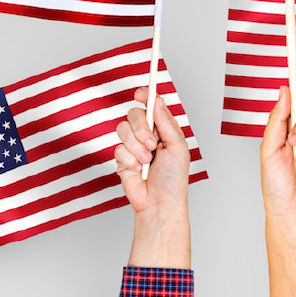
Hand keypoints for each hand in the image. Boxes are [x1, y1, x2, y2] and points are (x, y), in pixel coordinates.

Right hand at [115, 86, 192, 268]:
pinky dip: (129, 159)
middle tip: (152, 144)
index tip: (141, 93)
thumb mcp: (177, 146)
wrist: (160, 202)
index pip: (151, 105)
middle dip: (141, 128)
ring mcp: (132, 146)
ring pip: (122, 129)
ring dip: (136, 147)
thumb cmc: (173, 178)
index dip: (145, 96)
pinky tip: (137, 170)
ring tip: (146, 161)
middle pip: (133, 114)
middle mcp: (147, 135)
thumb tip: (156, 100)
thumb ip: (166, 122)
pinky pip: (118, 148)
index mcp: (163, 129)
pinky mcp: (121, 158)